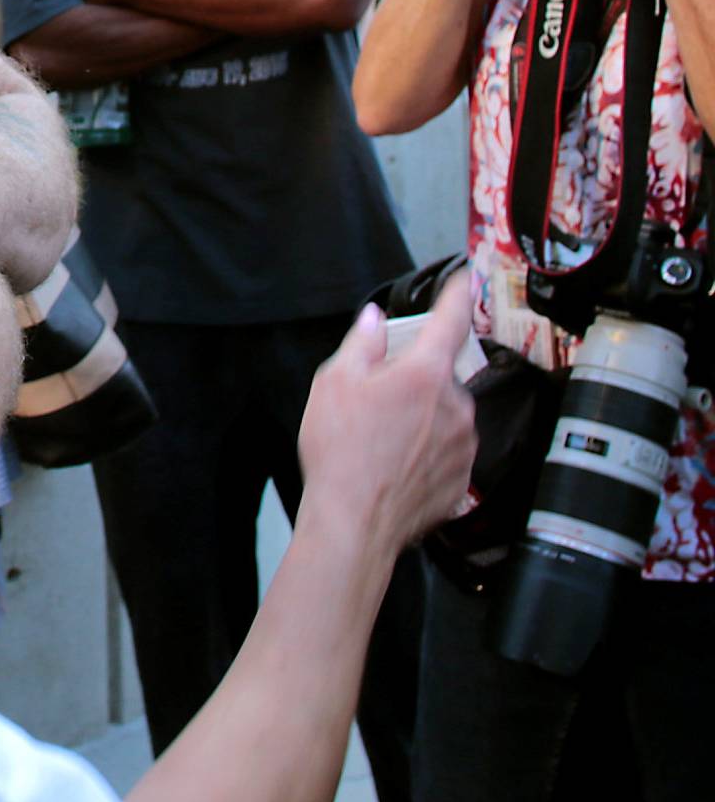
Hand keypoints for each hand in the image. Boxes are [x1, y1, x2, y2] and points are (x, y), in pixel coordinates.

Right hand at [297, 278, 476, 560]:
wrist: (355, 523)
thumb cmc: (341, 450)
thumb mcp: (334, 382)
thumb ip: (362, 344)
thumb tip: (376, 320)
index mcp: (426, 373)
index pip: (452, 319)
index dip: (459, 293)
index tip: (466, 278)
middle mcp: (457, 405)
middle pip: (441, 376)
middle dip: (416, 380)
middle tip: (377, 400)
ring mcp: (464, 445)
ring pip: (446, 416)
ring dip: (423, 418)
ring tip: (381, 442)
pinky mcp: (462, 480)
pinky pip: (446, 453)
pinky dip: (426, 453)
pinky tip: (394, 467)